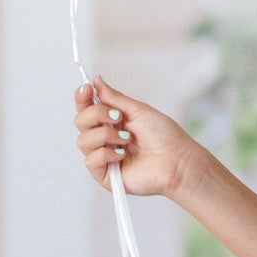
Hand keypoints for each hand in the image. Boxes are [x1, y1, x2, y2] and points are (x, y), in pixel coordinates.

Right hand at [72, 75, 198, 198]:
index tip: (87, 87)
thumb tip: (97, 80)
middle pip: (80, 121)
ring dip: (106, 135)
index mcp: (111, 121)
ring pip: (83, 140)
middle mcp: (105, 138)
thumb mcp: (138, 110)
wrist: (176, 160)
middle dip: (96, 114)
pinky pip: (91, 160)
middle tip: (117, 117)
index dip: (82, 97)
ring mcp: (104, 157)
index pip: (87, 108)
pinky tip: (122, 155)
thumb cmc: (164, 136)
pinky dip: (106, 153)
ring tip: (127, 139)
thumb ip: (114, 97)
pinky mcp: (105, 175)